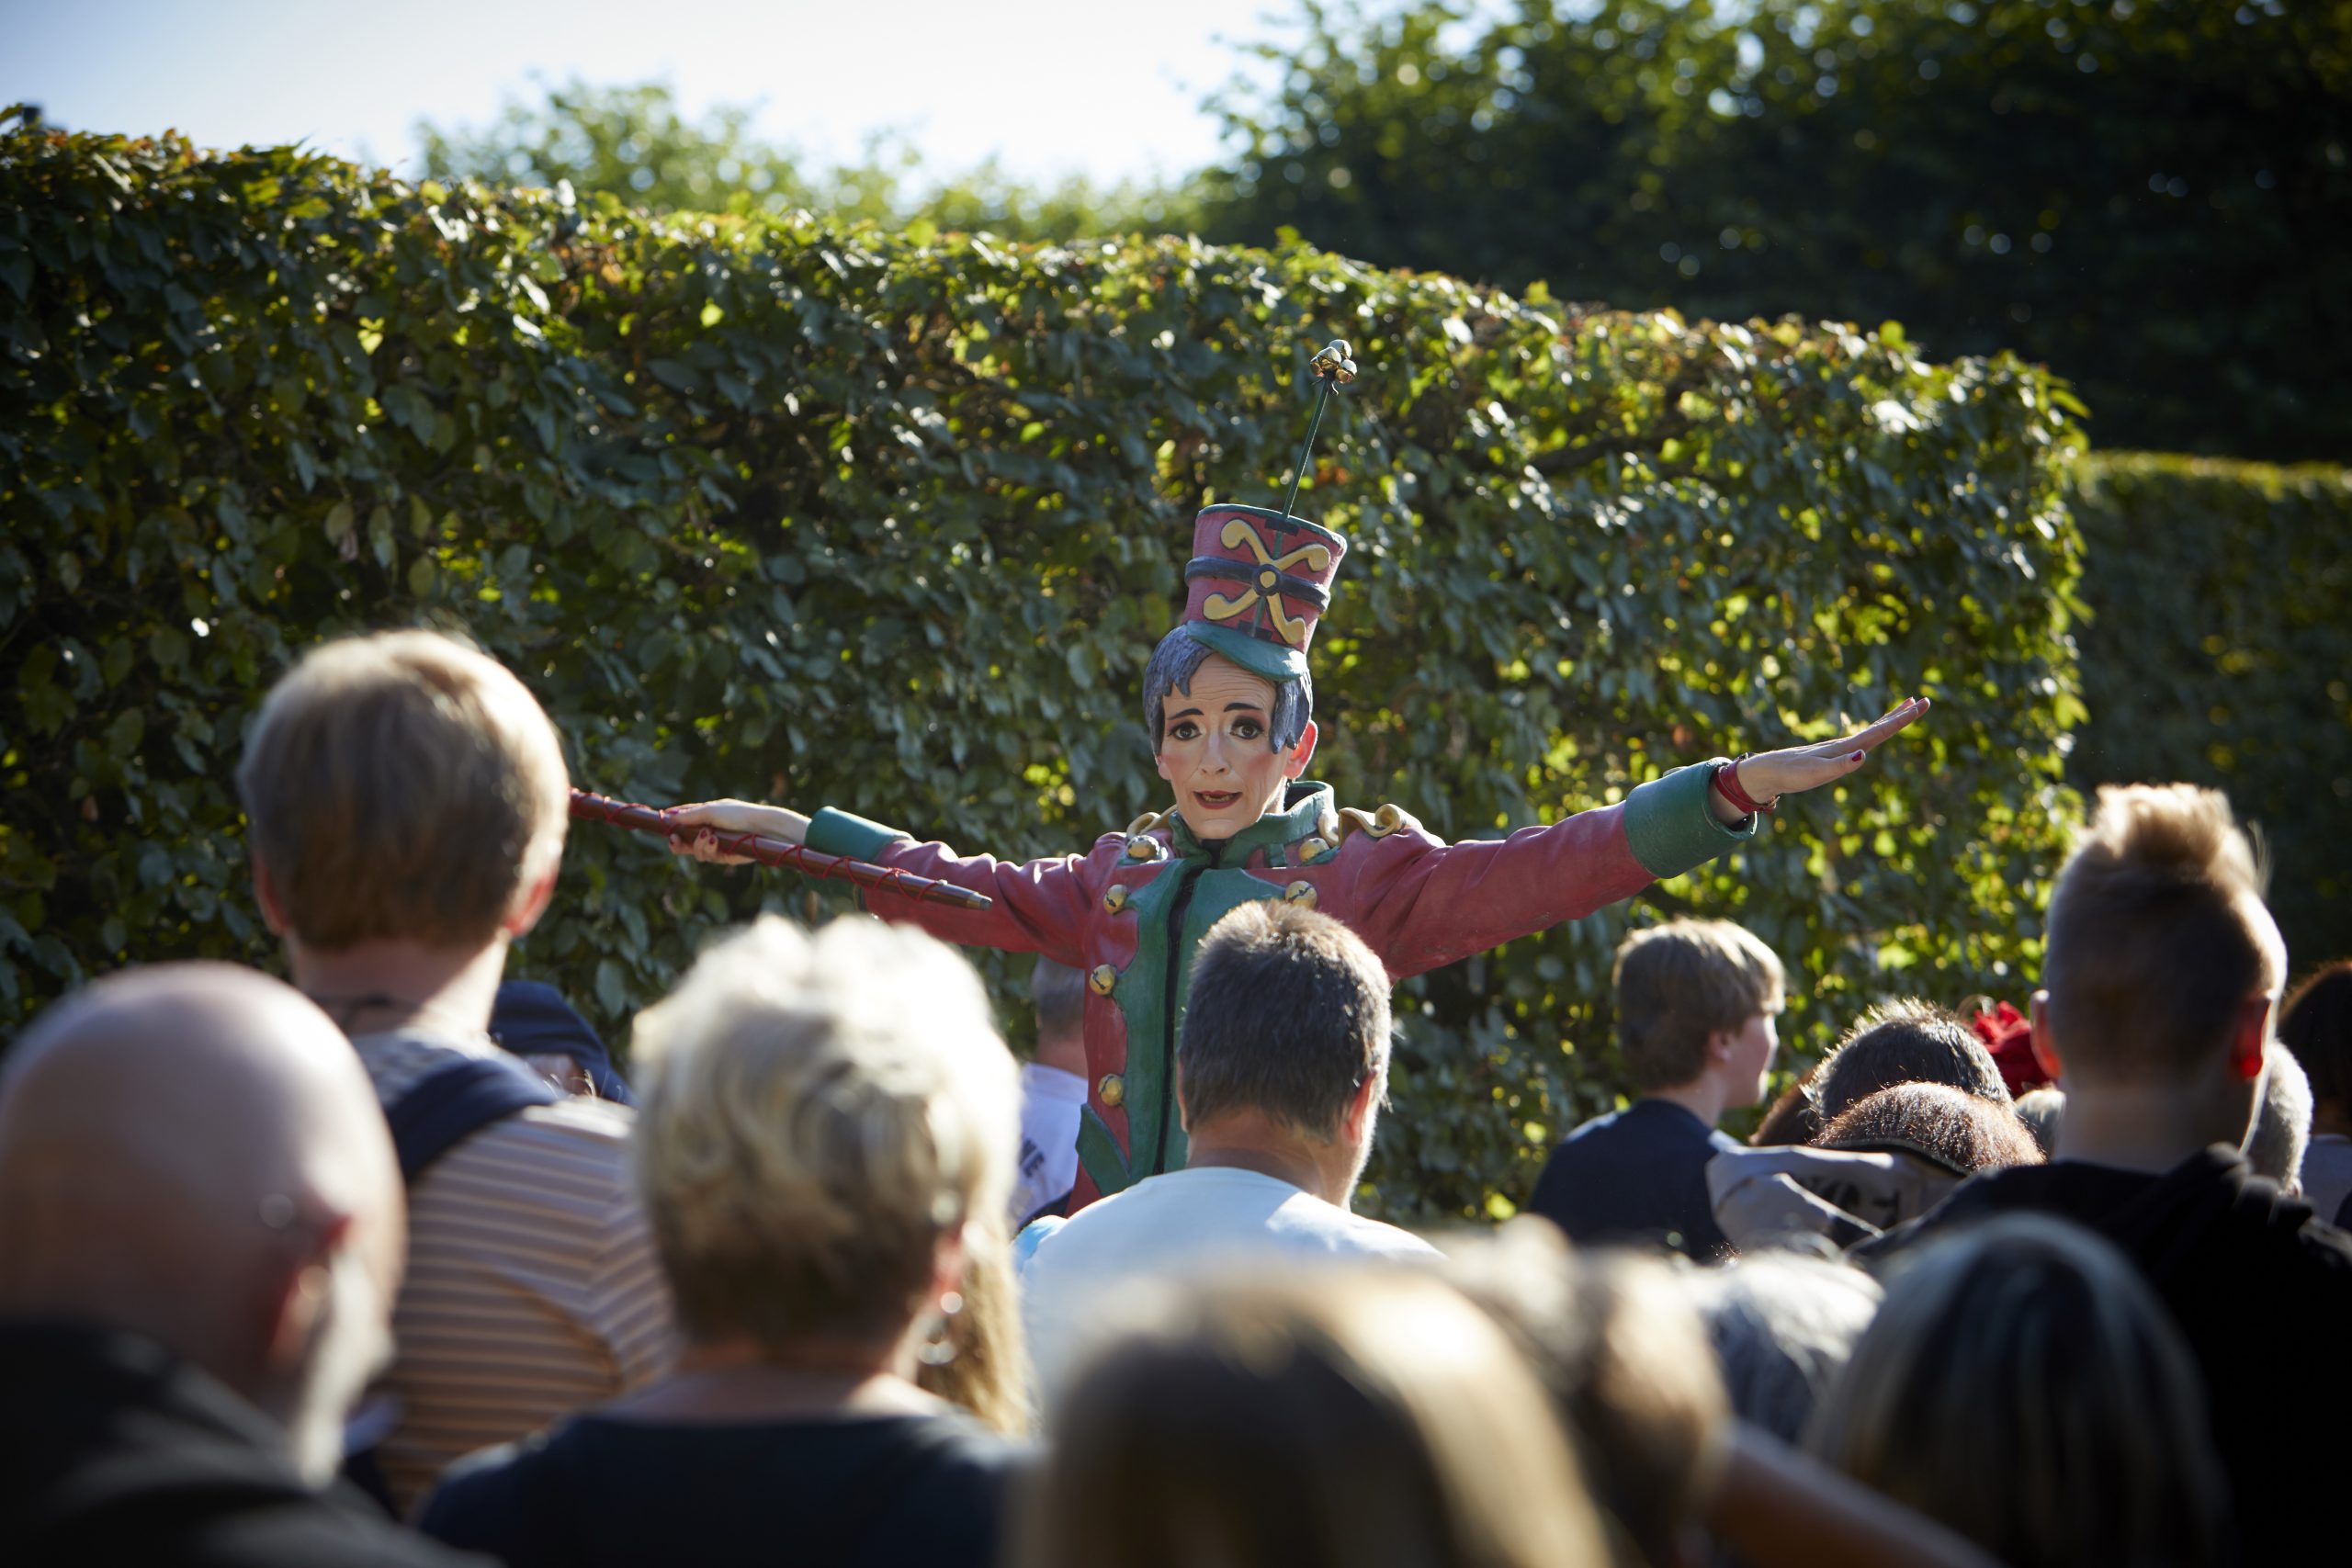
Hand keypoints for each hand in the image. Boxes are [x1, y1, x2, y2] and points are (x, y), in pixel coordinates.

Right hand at [663, 799, 811, 865]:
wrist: (761, 828)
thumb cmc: (738, 814)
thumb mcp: (712, 811)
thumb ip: (691, 815)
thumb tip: (670, 816)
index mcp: (704, 814)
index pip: (682, 818)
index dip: (671, 822)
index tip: (661, 824)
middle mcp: (707, 830)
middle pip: (683, 840)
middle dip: (676, 842)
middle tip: (673, 839)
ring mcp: (714, 844)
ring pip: (693, 851)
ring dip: (697, 845)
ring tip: (708, 836)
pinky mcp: (722, 856)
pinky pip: (707, 857)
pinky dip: (708, 849)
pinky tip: (715, 841)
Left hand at [1717, 696, 1930, 817]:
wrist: (1767, 772)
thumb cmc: (1791, 775)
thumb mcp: (1815, 774)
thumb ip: (1840, 767)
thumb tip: (1864, 756)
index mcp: (1844, 748)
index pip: (1879, 731)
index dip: (1901, 719)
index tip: (1920, 704)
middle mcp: (1844, 744)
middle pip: (1878, 726)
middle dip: (1901, 715)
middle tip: (1924, 701)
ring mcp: (1838, 747)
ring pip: (1870, 730)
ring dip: (1890, 719)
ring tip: (1906, 706)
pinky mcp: (1832, 753)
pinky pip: (1860, 739)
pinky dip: (1873, 731)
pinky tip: (1874, 734)